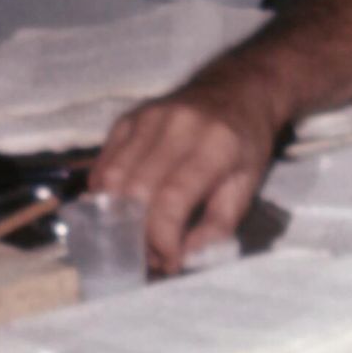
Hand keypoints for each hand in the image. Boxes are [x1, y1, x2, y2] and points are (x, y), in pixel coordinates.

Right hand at [92, 73, 280, 272]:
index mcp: (214, 145)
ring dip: (116, 217)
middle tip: (151, 255)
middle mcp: (176, 128)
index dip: (163, 238)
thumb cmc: (246, 142)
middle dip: (138, 234)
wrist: (237, 89)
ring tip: (135, 237)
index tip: (168, 263)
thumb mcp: (247, 185)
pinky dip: (105, 194)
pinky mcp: (127, 119)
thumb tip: (185, 256)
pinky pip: (103, 163)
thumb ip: (219, 224)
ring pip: (111, 179)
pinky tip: (120, 210)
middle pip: (135, 192)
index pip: (171, 199)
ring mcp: (146, 119)